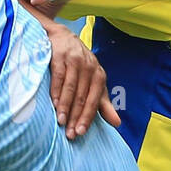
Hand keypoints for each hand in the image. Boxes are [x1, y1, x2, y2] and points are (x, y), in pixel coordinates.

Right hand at [45, 22, 119, 137]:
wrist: (61, 37)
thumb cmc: (79, 65)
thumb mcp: (94, 82)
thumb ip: (103, 103)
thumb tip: (117, 123)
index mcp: (99, 76)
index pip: (94, 101)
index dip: (87, 118)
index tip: (80, 132)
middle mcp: (89, 67)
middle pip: (82, 97)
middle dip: (75, 117)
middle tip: (69, 134)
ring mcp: (74, 61)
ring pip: (71, 88)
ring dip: (65, 107)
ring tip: (60, 122)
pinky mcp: (60, 56)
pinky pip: (58, 77)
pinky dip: (56, 91)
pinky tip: (53, 104)